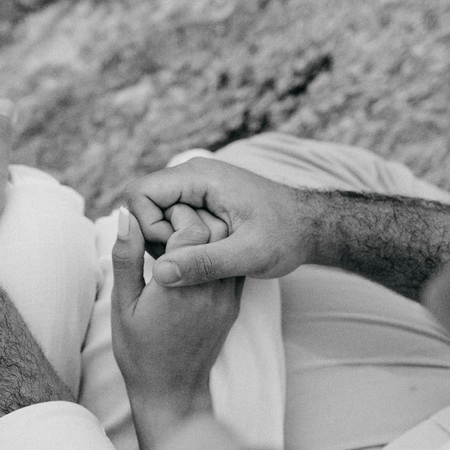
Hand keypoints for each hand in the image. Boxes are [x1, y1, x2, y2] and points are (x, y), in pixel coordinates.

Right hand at [111, 204, 243, 449]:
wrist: (173, 391)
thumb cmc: (140, 351)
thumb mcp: (124, 304)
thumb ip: (127, 257)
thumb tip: (124, 217)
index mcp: (180, 284)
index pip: (192, 225)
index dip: (174, 214)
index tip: (157, 222)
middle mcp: (211, 287)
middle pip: (216, 229)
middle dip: (192, 218)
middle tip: (168, 224)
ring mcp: (227, 297)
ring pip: (227, 246)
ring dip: (206, 235)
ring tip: (179, 241)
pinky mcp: (233, 305)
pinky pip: (232, 266)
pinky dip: (215, 255)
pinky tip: (194, 260)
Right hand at [123, 158, 311, 286]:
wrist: (311, 226)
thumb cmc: (286, 236)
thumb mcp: (248, 256)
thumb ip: (204, 264)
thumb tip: (160, 273)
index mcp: (199, 177)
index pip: (139, 193)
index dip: (147, 228)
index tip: (174, 251)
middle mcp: (193, 176)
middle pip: (144, 205)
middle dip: (158, 238)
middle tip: (192, 260)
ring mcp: (197, 188)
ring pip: (157, 215)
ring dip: (170, 242)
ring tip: (204, 258)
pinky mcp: (202, 202)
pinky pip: (173, 220)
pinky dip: (181, 242)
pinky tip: (206, 256)